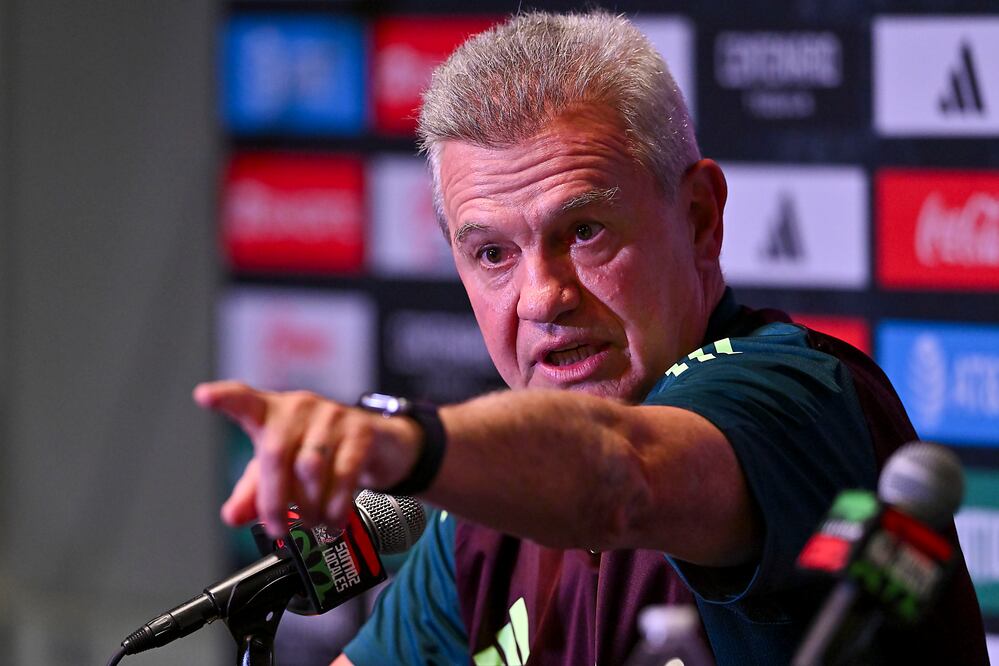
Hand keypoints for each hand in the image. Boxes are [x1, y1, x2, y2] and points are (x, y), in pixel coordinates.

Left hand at [193, 381, 422, 536]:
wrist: (376, 442)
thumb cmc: (318, 451)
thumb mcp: (281, 470)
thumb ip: (254, 491)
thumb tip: (232, 515)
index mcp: (272, 412)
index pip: (244, 400)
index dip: (224, 398)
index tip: (203, 397)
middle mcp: (300, 407)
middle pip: (275, 453)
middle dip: (275, 501)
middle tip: (279, 529)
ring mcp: (332, 416)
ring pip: (310, 467)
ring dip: (309, 507)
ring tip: (313, 525)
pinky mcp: (361, 430)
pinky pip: (344, 472)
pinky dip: (336, 505)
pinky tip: (334, 521)